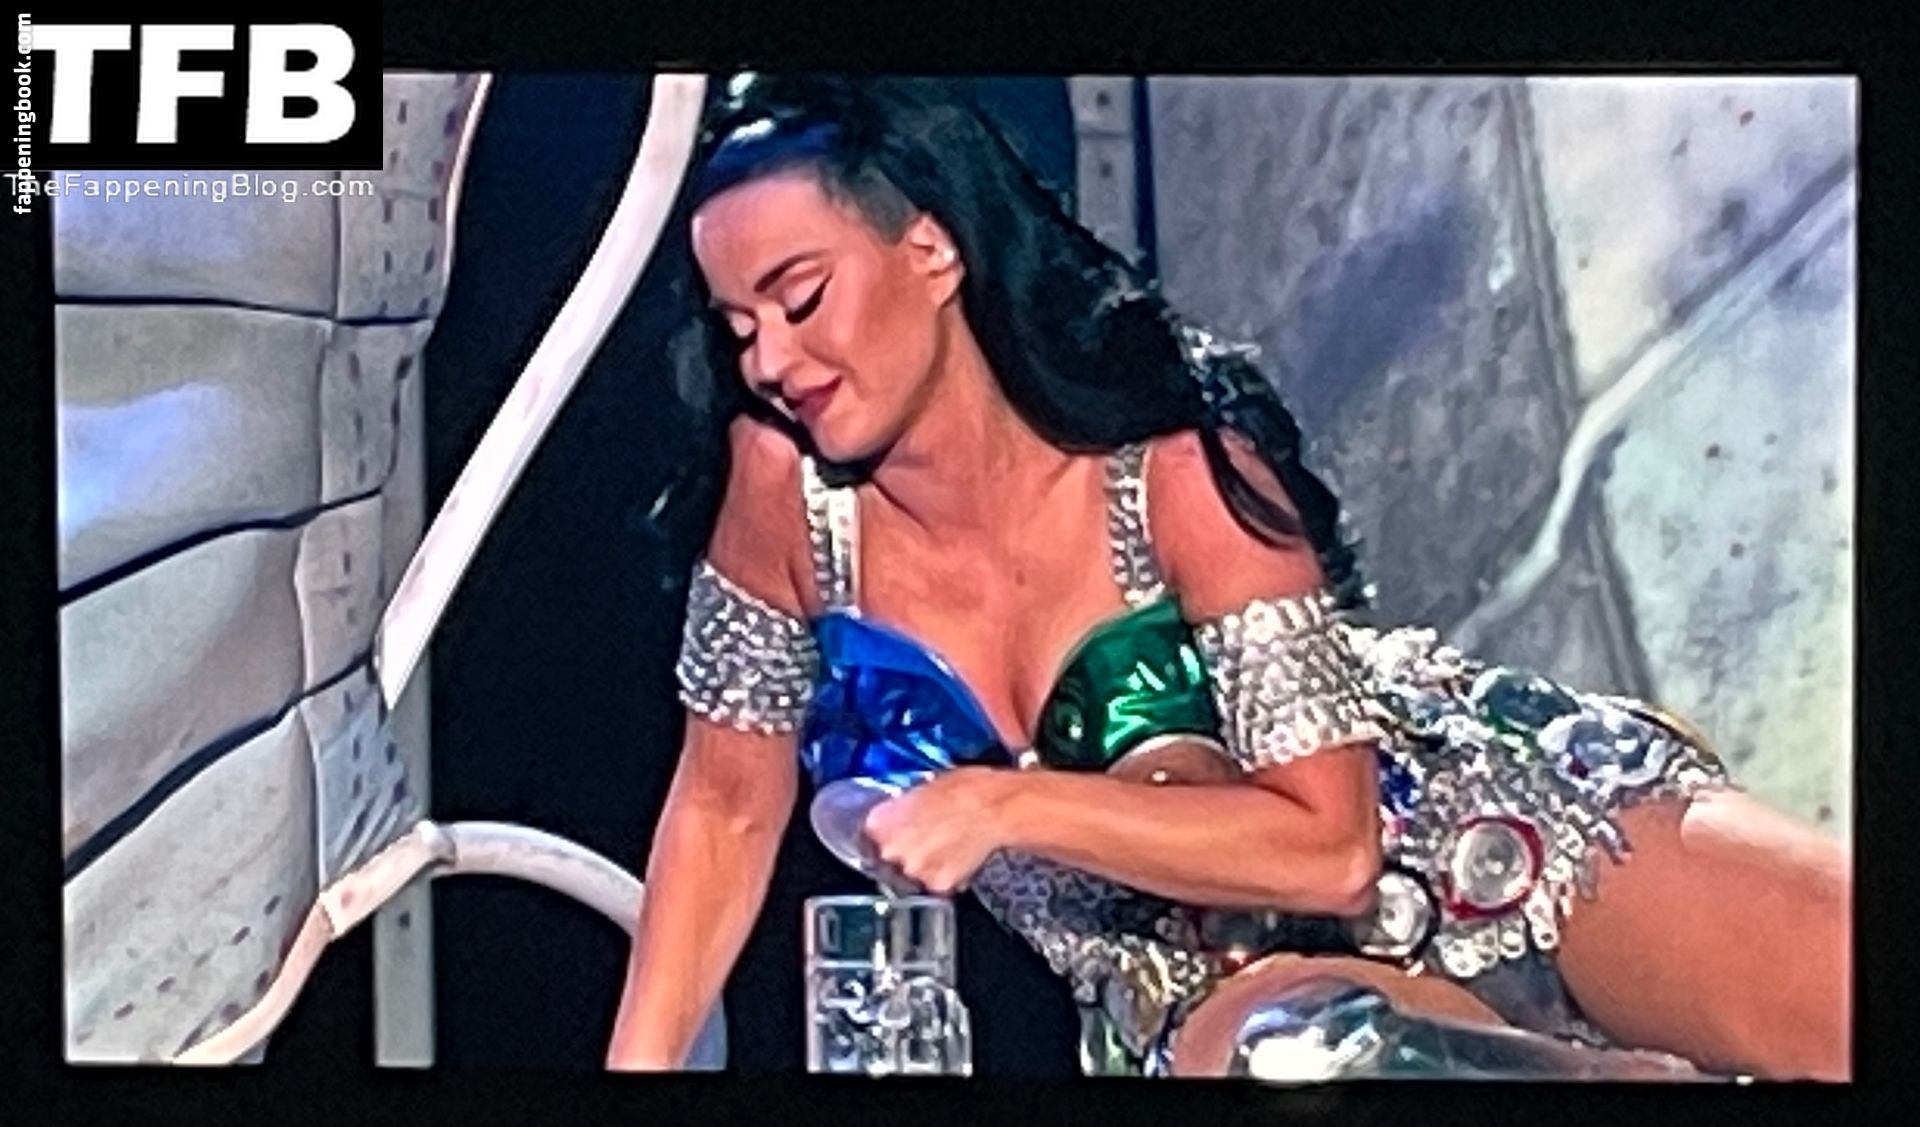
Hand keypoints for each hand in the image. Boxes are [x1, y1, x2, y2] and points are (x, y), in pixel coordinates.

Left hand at [862, 768, 1014, 894]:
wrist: (996, 808)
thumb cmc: (966, 789)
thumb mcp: (925, 786)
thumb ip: (904, 805)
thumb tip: (903, 810)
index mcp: (880, 823)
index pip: (870, 834)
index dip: (887, 830)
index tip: (897, 828)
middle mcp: (891, 851)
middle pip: (889, 856)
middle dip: (905, 848)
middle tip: (927, 835)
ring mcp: (914, 871)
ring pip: (912, 872)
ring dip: (925, 863)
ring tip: (947, 845)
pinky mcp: (937, 886)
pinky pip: (936, 882)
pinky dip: (945, 873)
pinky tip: (959, 856)